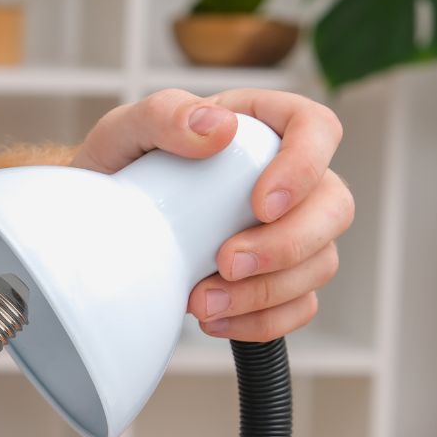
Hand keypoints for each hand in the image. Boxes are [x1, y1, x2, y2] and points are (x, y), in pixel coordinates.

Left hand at [72, 88, 351, 340]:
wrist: (102, 226)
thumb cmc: (122, 168)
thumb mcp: (125, 130)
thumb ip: (165, 114)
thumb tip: (217, 129)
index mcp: (263, 127)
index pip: (317, 130)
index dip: (305, 167)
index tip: (260, 204)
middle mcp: (288, 178)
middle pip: (333, 207)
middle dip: (288, 245)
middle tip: (227, 263)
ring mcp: (289, 231)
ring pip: (320, 263)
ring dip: (267, 292)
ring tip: (202, 302)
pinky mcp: (276, 278)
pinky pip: (299, 306)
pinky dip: (263, 322)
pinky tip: (215, 321)